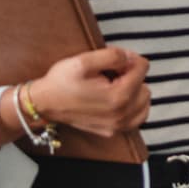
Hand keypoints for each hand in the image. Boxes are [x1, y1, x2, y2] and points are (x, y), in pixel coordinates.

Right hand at [30, 46, 150, 136]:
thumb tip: (130, 57)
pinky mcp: (112, 131)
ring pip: (144, 103)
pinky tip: (119, 98)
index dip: (130, 58)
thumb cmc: (61, 83)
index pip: (142, 68)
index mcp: (117, 97)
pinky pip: (136, 118)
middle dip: (132, 75)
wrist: (43, 104)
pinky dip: (133, 106)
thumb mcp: (83, 60)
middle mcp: (121, 115)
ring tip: (114, 85)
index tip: (116, 58)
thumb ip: (113, 55)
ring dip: (134, 91)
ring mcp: (117, 126)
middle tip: (112, 72)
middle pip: (145, 85)